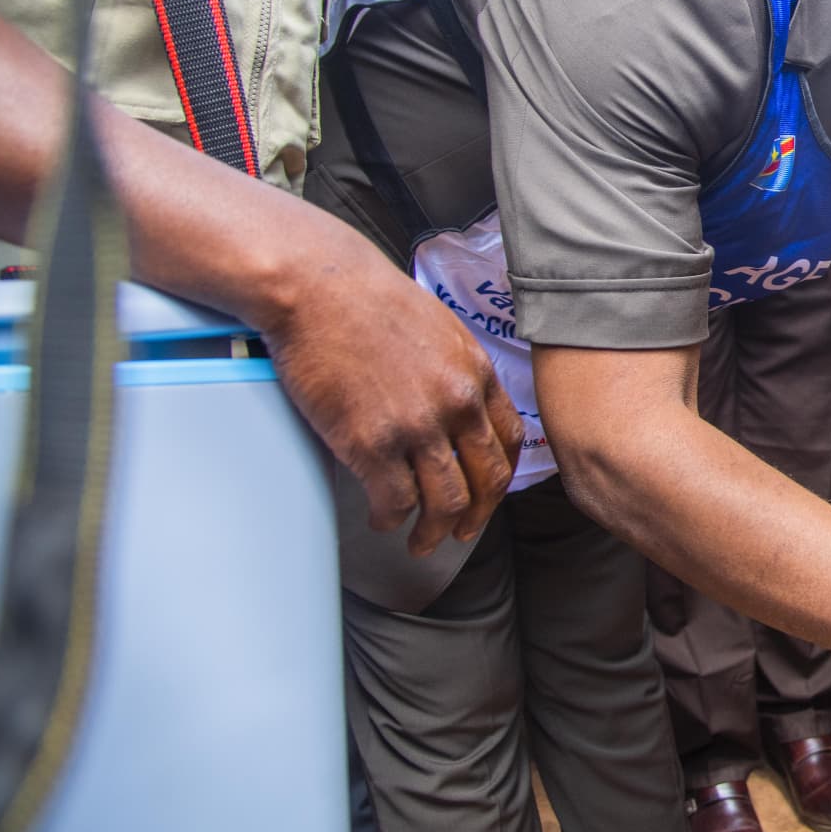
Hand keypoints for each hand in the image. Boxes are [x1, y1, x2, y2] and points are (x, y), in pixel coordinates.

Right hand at [253, 222, 521, 555]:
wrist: (321, 288)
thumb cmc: (370, 300)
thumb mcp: (439, 328)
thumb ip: (456, 370)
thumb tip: (459, 403)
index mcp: (476, 374)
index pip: (509, 441)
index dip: (500, 476)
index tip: (488, 494)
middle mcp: (456, 405)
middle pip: (486, 481)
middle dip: (477, 517)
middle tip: (463, 534)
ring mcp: (416, 427)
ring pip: (445, 502)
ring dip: (435, 531)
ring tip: (421, 542)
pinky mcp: (370, 443)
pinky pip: (394, 501)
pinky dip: (391, 519)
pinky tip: (383, 520)